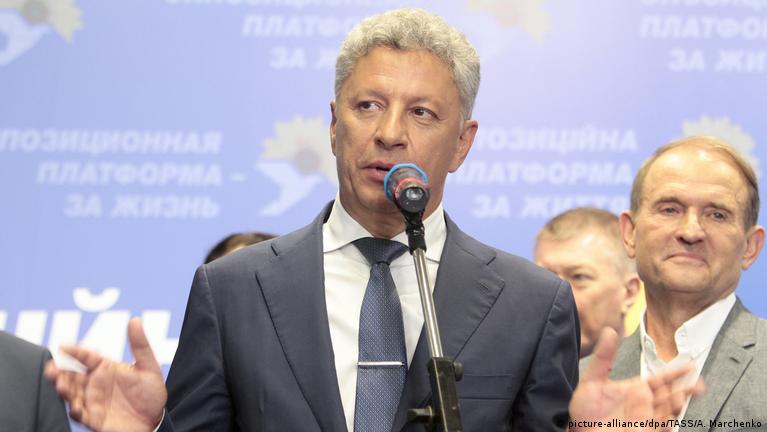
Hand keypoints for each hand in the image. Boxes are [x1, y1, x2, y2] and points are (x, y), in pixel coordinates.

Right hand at [44, 318, 166, 431]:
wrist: (155, 421)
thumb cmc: (150, 393)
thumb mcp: (148, 367)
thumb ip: (140, 345)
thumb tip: (135, 320)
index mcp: (105, 368)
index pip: (86, 356)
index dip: (75, 351)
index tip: (63, 346)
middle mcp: (95, 383)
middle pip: (72, 375)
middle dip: (60, 372)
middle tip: (52, 369)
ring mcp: (92, 401)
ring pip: (72, 394)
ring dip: (64, 390)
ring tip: (61, 385)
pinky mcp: (93, 418)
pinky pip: (80, 414)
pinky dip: (75, 410)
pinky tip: (75, 406)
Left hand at [568, 328, 704, 431]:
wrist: (578, 431)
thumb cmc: (586, 409)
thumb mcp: (592, 379)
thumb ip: (603, 357)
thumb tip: (610, 331)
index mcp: (636, 390)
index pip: (660, 379)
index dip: (674, 373)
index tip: (689, 365)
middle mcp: (643, 405)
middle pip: (669, 396)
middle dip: (684, 390)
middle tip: (697, 384)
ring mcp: (644, 420)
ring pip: (667, 413)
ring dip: (676, 406)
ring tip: (682, 398)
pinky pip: (658, 429)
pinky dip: (665, 425)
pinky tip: (669, 420)